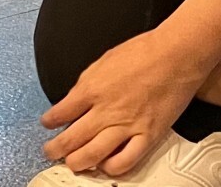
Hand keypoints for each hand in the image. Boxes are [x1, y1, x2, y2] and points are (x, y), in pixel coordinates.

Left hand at [40, 29, 205, 175]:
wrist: (173, 56)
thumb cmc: (141, 53)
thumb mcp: (100, 63)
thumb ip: (86, 85)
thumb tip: (74, 100)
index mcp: (90, 89)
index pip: (60, 112)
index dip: (49, 122)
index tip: (47, 124)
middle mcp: (105, 110)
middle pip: (71, 137)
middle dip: (56, 148)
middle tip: (50, 151)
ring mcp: (126, 125)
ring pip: (93, 154)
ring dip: (77, 161)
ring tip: (70, 163)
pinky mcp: (148, 135)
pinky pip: (126, 160)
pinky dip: (112, 167)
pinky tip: (105, 166)